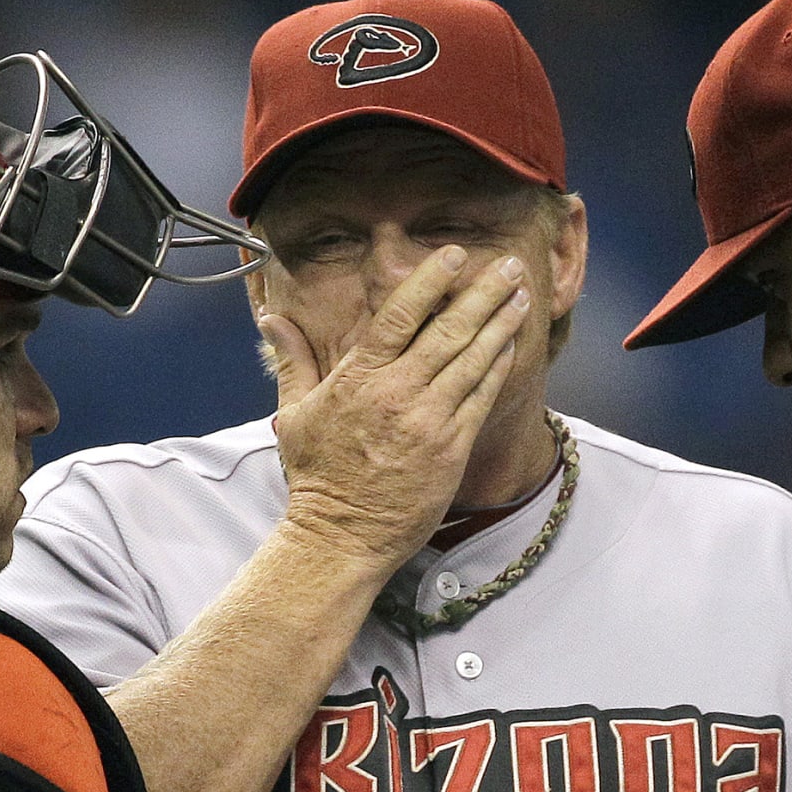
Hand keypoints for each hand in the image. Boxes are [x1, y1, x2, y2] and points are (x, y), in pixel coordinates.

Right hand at [265, 244, 527, 566]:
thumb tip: (270, 319)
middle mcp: (398, 394)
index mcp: (360, 379)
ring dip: (500, 324)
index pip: (400, 315)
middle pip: (449, 330)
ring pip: (472, 360)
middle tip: (509, 266)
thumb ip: (292, 360)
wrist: (341, 535)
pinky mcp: (451, 449)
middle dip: (483, 293)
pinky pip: (481, 398)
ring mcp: (429, 421)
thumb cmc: (317, 476)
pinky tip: (511, 344)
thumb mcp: (294, 413)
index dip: (431, 280)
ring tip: (521, 296)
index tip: (454, 255)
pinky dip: (497, 368)